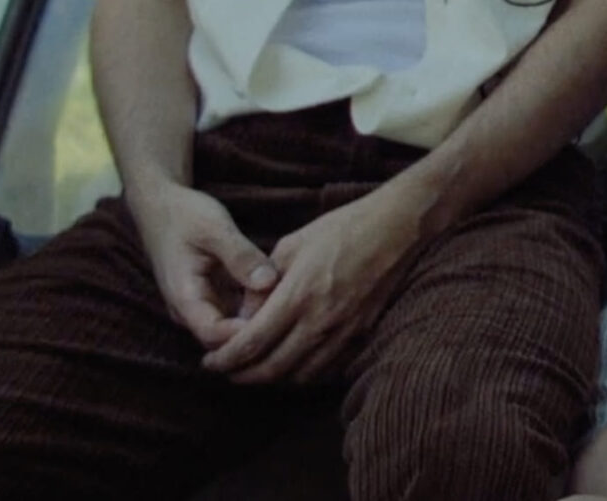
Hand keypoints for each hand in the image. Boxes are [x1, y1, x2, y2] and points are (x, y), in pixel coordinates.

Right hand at [125, 180, 278, 350]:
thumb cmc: (184, 216)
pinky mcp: (214, 297)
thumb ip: (240, 256)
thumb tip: (268, 282)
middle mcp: (191, 311)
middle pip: (227, 340)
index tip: (280, 317)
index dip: (247, 333)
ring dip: (261, 321)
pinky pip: (238, 312)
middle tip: (295, 313)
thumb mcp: (214, 228)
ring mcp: (203, 306)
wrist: (161, 206)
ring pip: (234, 328)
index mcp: (185, 298)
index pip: (215, 335)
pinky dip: (258, 307)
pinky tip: (285, 294)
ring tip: (295, 305)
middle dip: (258, 332)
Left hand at [201, 186, 425, 384]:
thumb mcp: (291, 245)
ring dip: (272, 379)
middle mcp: (320, 321)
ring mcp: (344, 332)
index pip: (251, 343)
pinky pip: (327, 370)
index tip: (210, 362)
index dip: (225, 359)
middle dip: (242, 376)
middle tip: (227, 372)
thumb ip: (262, 285)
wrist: (396, 228)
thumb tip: (243, 318)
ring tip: (256, 370)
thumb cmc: (341, 229)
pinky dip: (304, 374)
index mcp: (298, 295)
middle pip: (272, 368)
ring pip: (299, 376)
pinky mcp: (362, 335)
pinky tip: (293, 364)